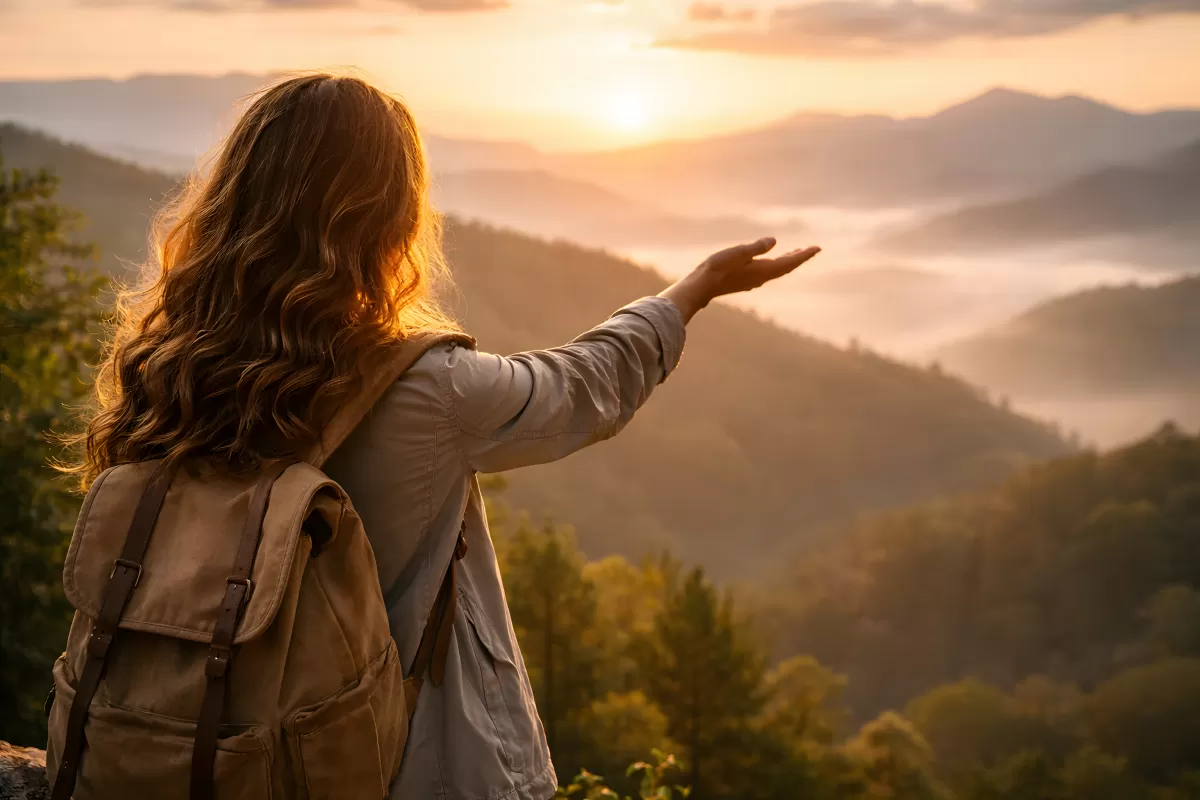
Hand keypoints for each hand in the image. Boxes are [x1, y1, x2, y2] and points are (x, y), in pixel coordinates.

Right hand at [659, 237, 820, 322]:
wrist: (700, 288)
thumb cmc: (716, 269)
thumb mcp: (737, 253)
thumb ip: (756, 247)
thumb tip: (774, 241)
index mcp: (762, 270)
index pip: (789, 262)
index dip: (804, 255)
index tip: (818, 248)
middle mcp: (761, 277)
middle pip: (786, 267)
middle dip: (799, 258)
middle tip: (812, 250)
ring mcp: (752, 280)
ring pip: (777, 270)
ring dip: (788, 261)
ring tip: (796, 253)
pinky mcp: (744, 280)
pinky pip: (767, 272)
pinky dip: (775, 265)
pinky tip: (771, 262)